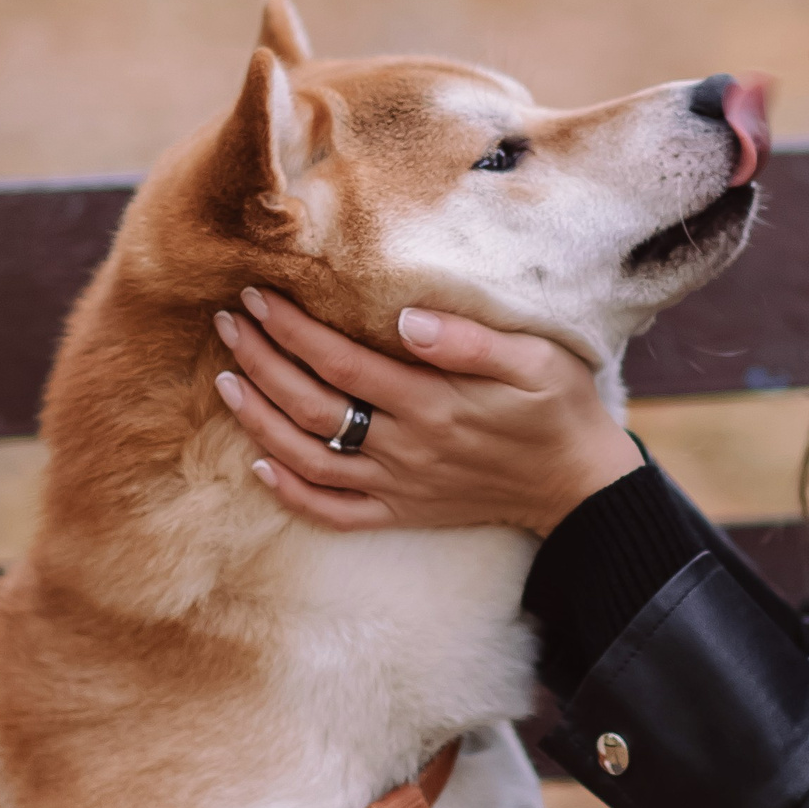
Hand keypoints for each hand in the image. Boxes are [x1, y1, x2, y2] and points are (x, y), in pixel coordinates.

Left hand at [210, 289, 645, 535]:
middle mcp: (405, 448)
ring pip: (308, 458)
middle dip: (262, 362)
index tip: (259, 295)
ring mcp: (399, 486)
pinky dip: (291, 492)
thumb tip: (405, 318)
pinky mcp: (403, 511)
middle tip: (228, 324)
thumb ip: (468, 340)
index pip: (340, 361)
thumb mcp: (536, 359)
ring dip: (260, 419)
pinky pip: (334, 512)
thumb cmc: (561, 409)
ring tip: (227, 380)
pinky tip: (261, 465)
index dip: (292, 329)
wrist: (581, 486)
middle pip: (311, 405)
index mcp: (432, 404)